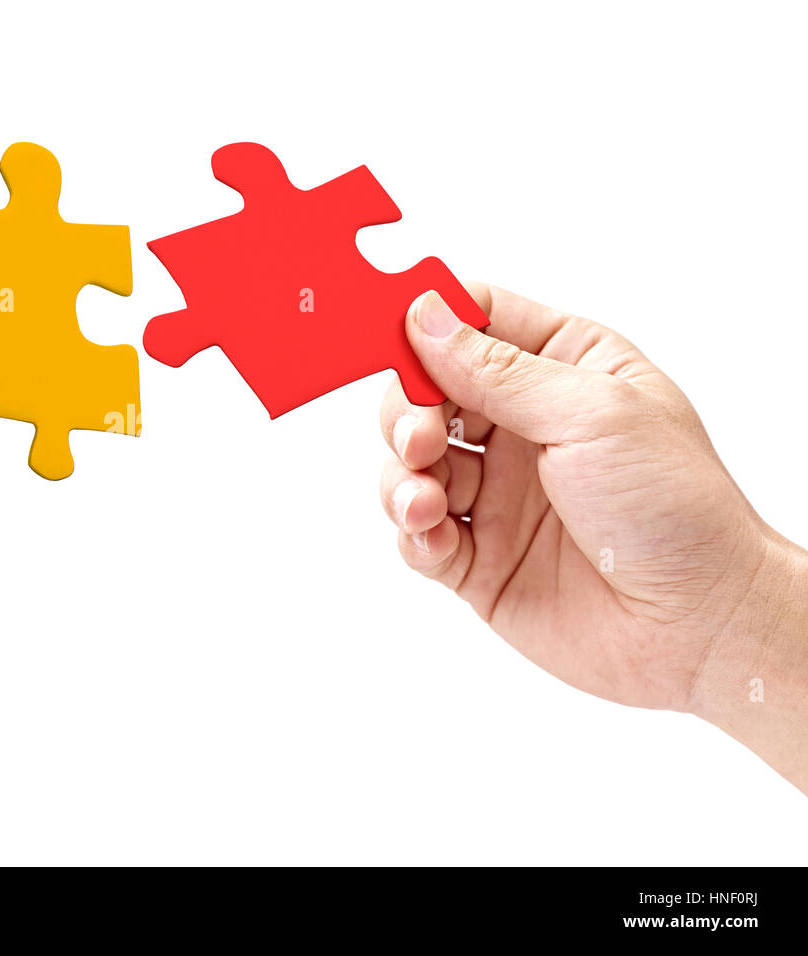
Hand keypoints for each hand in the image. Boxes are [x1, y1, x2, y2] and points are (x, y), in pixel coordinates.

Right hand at [379, 284, 807, 787]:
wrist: (699, 627)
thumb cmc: (676, 508)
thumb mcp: (594, 414)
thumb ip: (499, 370)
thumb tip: (425, 317)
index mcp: (562, 369)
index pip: (474, 320)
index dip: (426, 324)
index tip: (392, 340)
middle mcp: (522, 426)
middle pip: (425, 393)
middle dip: (407, 412)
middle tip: (420, 439)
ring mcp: (497, 493)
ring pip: (409, 464)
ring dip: (402, 477)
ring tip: (426, 501)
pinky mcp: (477, 558)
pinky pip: (417, 533)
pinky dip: (412, 530)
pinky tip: (434, 534)